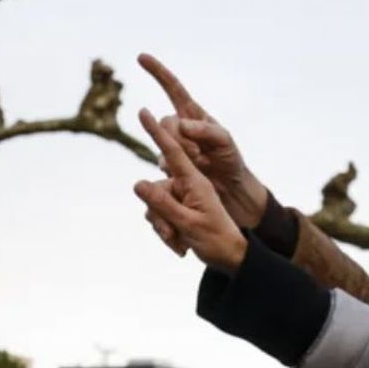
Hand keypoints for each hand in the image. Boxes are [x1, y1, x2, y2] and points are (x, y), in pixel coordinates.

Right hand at [133, 108, 247, 272]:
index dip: (157, 129)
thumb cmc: (217, 237)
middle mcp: (184, 183)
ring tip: (180, 245)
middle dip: (158, 209)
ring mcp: (179, 197)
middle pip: (155, 183)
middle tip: (171, 230)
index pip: (173, 149)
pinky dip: (167, 234)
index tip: (143, 110)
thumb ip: (164, 203)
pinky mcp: (175, 210)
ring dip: (163, 227)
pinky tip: (180, 249)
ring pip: (153, 204)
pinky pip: (157, 218)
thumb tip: (137, 182)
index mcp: (194, 178)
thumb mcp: (192, 222)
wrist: (231, 257)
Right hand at [138, 54, 269, 227]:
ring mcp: (172, 147)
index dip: (157, 72)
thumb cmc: (231, 161)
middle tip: (200, 153)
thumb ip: (205, 130)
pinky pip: (159, 163)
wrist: (230, 191)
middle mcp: (180, 128)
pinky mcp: (168, 166)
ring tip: (202, 164)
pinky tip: (189, 175)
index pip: (173, 88)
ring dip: (179, 154)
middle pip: (164, 122)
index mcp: (194, 115)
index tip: (140, 57)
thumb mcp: (225, 142)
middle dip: (179, 137)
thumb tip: (181, 124)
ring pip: (160, 143)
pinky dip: (174, 169)